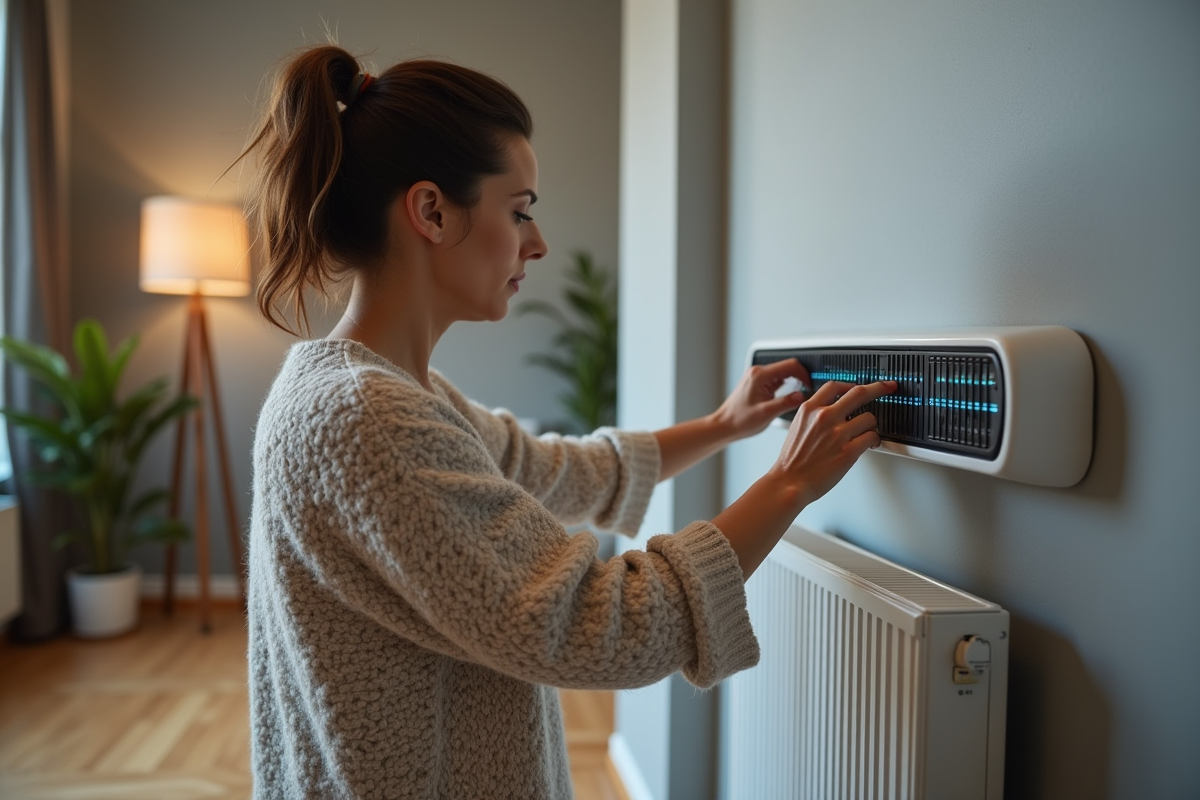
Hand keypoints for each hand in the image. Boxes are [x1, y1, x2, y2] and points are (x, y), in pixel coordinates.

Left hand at [712, 358, 811, 440]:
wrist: (724, 425)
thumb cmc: (739, 420)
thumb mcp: (766, 413)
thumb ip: (786, 403)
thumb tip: (802, 396)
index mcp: (760, 376)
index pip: (791, 365)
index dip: (805, 374)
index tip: (811, 385)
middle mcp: (758, 373)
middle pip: (788, 366)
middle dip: (801, 377)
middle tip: (808, 391)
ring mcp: (757, 377)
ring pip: (783, 373)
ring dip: (794, 381)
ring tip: (800, 395)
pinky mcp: (758, 384)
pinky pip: (777, 379)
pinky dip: (786, 385)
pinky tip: (789, 397)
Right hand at [769, 380, 896, 508]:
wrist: (789, 482)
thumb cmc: (792, 461)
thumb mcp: (797, 427)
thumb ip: (814, 415)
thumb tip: (834, 410)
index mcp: (809, 409)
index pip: (835, 385)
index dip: (852, 384)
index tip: (861, 385)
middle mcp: (824, 417)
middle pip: (859, 392)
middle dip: (879, 388)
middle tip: (888, 388)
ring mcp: (838, 433)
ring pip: (870, 417)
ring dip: (872, 425)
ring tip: (867, 433)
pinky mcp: (849, 451)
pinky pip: (872, 437)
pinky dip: (874, 440)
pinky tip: (869, 444)